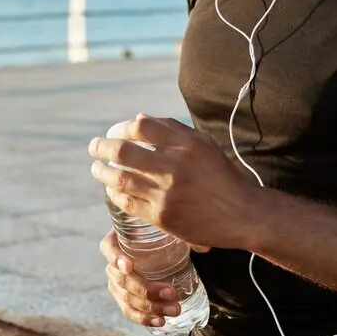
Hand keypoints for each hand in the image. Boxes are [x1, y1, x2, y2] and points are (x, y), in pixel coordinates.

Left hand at [90, 113, 262, 252]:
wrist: (242, 213)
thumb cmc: (221, 176)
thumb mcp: (203, 144)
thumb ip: (172, 129)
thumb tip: (137, 119)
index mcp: (185, 144)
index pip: (140, 127)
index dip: (120, 128)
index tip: (113, 132)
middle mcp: (174, 166)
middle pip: (123, 151)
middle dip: (101, 147)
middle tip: (94, 147)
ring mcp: (166, 193)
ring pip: (120, 178)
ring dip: (102, 172)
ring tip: (96, 168)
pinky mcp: (162, 216)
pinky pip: (127, 202)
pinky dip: (114, 194)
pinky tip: (112, 189)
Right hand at [99, 230, 181, 327]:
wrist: (151, 250)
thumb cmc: (155, 236)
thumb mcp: (162, 231)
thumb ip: (180, 234)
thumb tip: (204, 247)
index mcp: (116, 241)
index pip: (108, 248)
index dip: (116, 258)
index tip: (129, 266)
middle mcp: (113, 265)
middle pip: (122, 280)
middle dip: (146, 290)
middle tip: (171, 293)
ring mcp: (117, 285)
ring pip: (128, 299)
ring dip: (151, 307)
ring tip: (175, 309)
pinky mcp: (124, 299)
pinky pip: (130, 312)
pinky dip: (144, 318)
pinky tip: (161, 321)